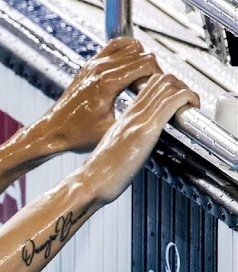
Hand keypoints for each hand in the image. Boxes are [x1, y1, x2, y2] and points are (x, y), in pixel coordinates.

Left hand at [39, 38, 160, 153]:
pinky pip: (115, 46)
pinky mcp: (88, 66)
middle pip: (141, 54)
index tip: (160, 89)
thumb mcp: (111, 130)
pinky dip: (126, 52)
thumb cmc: (77, 135)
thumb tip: (158, 109)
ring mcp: (93, 65)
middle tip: (151, 88)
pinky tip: (129, 69)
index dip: (160, 75)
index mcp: (107, 83)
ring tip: (141, 79)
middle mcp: (99, 69)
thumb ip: (134, 115)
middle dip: (152, 69)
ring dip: (140, 59)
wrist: (51, 132)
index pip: (147, 63)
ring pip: (130, 46)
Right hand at [82, 73, 198, 204]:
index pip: (148, 86)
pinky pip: (171, 102)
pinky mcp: (145, 130)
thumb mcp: (116, 150)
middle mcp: (130, 114)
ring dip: (186, 89)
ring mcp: (137, 120)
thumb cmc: (100, 173)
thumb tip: (143, 145)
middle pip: (159, 79)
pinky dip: (187, 97)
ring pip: (167, 85)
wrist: (89, 183)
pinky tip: (191, 107)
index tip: (178, 99)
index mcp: (124, 118)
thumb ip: (130, 141)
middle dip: (180, 84)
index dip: (167, 86)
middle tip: (188, 100)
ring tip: (191, 104)